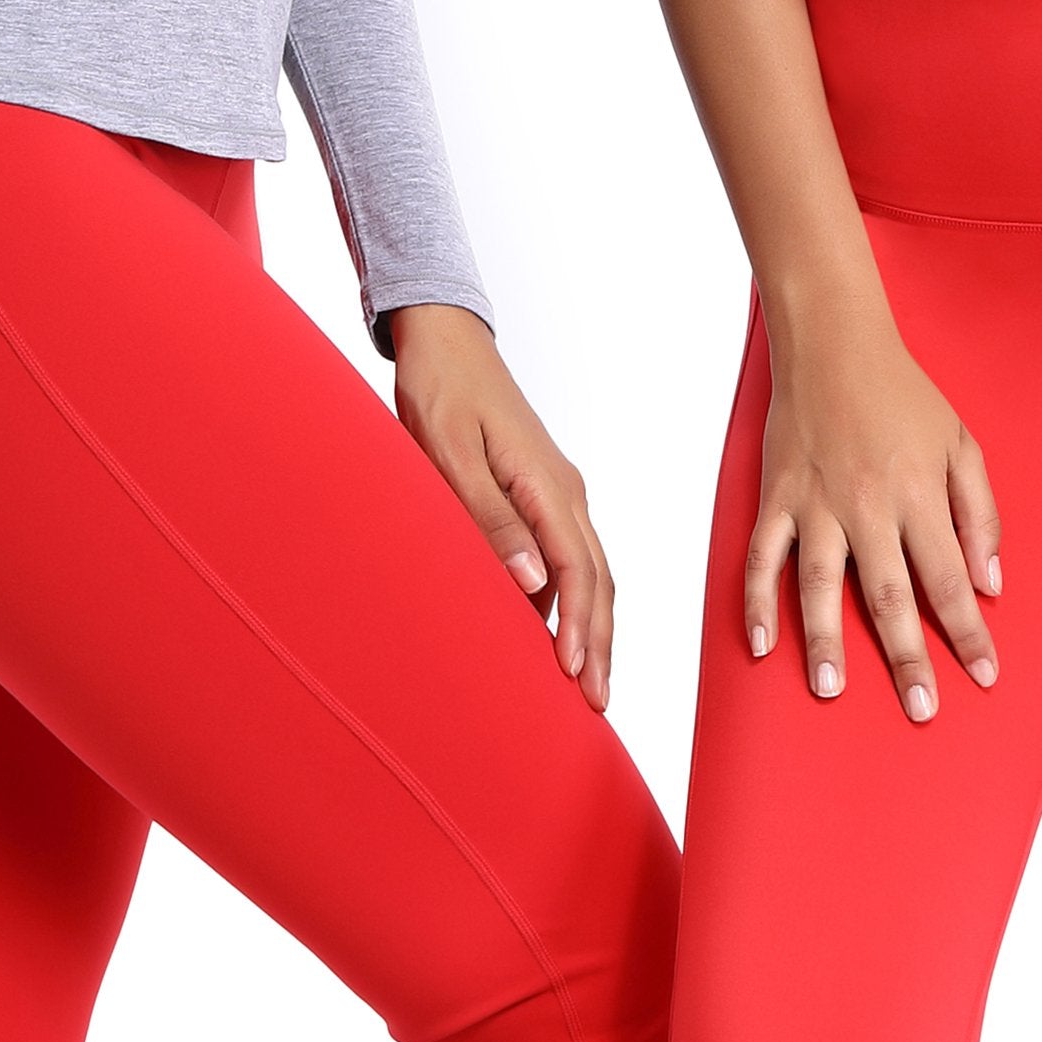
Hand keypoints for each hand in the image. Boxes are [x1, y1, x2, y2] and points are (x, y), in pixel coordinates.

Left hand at [388, 305, 616, 710]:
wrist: (444, 340)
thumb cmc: (440, 391)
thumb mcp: (449, 456)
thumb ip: (488, 519)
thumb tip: (531, 582)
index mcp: (547, 486)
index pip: (577, 571)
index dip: (580, 627)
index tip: (576, 675)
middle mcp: (564, 492)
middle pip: (597, 579)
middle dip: (601, 642)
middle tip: (598, 702)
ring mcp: (557, 491)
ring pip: (588, 570)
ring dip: (591, 624)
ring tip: (585, 679)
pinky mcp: (540, 491)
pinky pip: (566, 554)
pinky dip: (567, 598)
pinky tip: (549, 630)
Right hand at [749, 301, 1000, 723]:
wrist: (833, 342)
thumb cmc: (904, 394)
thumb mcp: (962, 444)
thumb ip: (980, 514)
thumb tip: (990, 582)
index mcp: (919, 494)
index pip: (950, 579)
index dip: (968, 632)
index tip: (983, 675)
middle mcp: (868, 505)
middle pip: (890, 595)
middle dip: (908, 658)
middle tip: (920, 708)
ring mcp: (816, 503)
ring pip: (821, 585)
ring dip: (826, 640)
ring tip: (832, 689)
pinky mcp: (776, 497)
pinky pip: (762, 558)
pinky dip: (758, 602)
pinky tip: (763, 645)